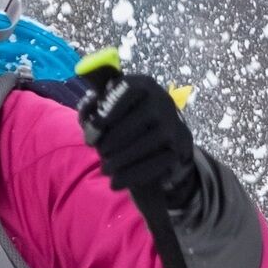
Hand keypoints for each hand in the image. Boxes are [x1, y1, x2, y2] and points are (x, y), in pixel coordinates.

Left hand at [85, 68, 202, 218]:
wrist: (161, 131)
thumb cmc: (124, 116)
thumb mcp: (108, 105)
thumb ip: (92, 105)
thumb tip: (90, 111)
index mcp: (142, 85)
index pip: (125, 92)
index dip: (106, 112)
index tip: (91, 131)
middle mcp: (162, 101)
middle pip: (131, 124)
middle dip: (109, 143)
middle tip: (99, 152)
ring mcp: (172, 126)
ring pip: (141, 147)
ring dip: (119, 161)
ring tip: (105, 169)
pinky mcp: (178, 148)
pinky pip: (153, 165)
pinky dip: (132, 176)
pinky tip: (116, 182)